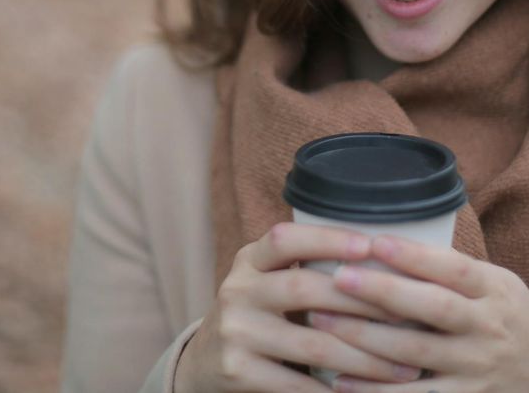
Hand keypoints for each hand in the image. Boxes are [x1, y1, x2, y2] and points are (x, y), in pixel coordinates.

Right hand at [174, 222, 422, 392]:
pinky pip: (298, 384)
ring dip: (365, 356)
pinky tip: (366, 392)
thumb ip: (302, 269)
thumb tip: (377, 260)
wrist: (206, 361)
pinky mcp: (237, 371)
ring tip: (405, 365)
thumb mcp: (266, 281)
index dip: (326, 239)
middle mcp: (237, 289)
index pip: (285, 239)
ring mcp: (235, 331)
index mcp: (249, 260)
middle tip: (409, 313)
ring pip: (312, 342)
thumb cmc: (258, 314)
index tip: (370, 245)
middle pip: (304, 288)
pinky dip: (336, 391)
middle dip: (362, 301)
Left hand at [313, 235, 528, 391]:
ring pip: (417, 353)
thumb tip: (379, 242)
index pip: (453, 268)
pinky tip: (340, 382)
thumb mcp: (491, 284)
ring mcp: (477, 369)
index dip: (414, 256)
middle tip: (338, 277)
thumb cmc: (499, 314)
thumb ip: (446, 268)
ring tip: (322, 320)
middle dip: (383, 291)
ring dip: (366, 338)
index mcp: (492, 289)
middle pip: (433, 307)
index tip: (375, 243)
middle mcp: (488, 328)